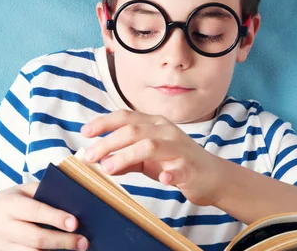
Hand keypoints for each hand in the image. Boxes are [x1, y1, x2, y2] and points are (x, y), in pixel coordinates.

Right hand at [0, 182, 87, 250]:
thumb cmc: (10, 203)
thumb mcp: (20, 191)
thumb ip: (43, 190)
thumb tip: (72, 195)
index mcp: (8, 204)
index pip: (35, 211)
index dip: (55, 217)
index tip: (75, 222)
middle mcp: (3, 226)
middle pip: (36, 237)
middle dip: (62, 241)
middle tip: (83, 242)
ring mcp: (3, 246)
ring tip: (77, 249)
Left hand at [81, 110, 222, 205]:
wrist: (211, 176)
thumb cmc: (175, 163)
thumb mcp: (146, 158)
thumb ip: (124, 157)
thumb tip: (98, 160)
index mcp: (154, 124)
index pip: (125, 117)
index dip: (104, 122)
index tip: (85, 132)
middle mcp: (166, 131)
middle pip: (133, 130)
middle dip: (108, 142)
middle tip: (89, 156)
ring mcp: (180, 148)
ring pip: (150, 146)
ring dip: (126, 156)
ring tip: (107, 168)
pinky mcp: (191, 168)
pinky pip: (180, 169)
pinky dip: (170, 174)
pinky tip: (163, 180)